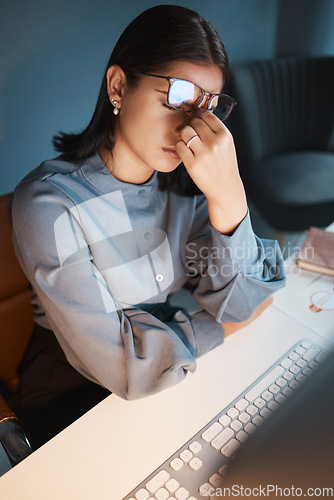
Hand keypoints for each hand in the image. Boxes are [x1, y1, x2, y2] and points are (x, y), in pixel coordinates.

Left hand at [176, 111, 247, 233]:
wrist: (225, 188)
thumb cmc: (224, 165)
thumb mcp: (227, 145)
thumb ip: (216, 130)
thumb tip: (198, 114)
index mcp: (225, 136)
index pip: (207, 115)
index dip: (199, 115)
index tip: (195, 119)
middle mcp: (215, 143)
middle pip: (195, 122)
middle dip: (190, 125)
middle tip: (190, 132)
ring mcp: (203, 154)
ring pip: (185, 131)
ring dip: (183, 134)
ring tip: (186, 140)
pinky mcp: (192, 164)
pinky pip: (179, 146)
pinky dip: (179, 146)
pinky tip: (184, 150)